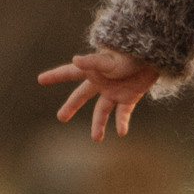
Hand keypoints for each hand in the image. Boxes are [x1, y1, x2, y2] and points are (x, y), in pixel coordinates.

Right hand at [37, 47, 159, 139]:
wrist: (153, 57)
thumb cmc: (129, 55)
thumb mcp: (109, 60)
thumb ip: (92, 61)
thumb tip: (74, 60)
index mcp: (92, 71)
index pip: (69, 73)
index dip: (54, 76)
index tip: (40, 79)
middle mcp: (101, 82)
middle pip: (81, 96)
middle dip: (71, 106)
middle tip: (61, 118)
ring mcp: (114, 91)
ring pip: (102, 110)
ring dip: (99, 124)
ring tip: (96, 138)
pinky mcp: (129, 97)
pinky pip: (123, 113)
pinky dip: (122, 123)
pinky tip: (122, 132)